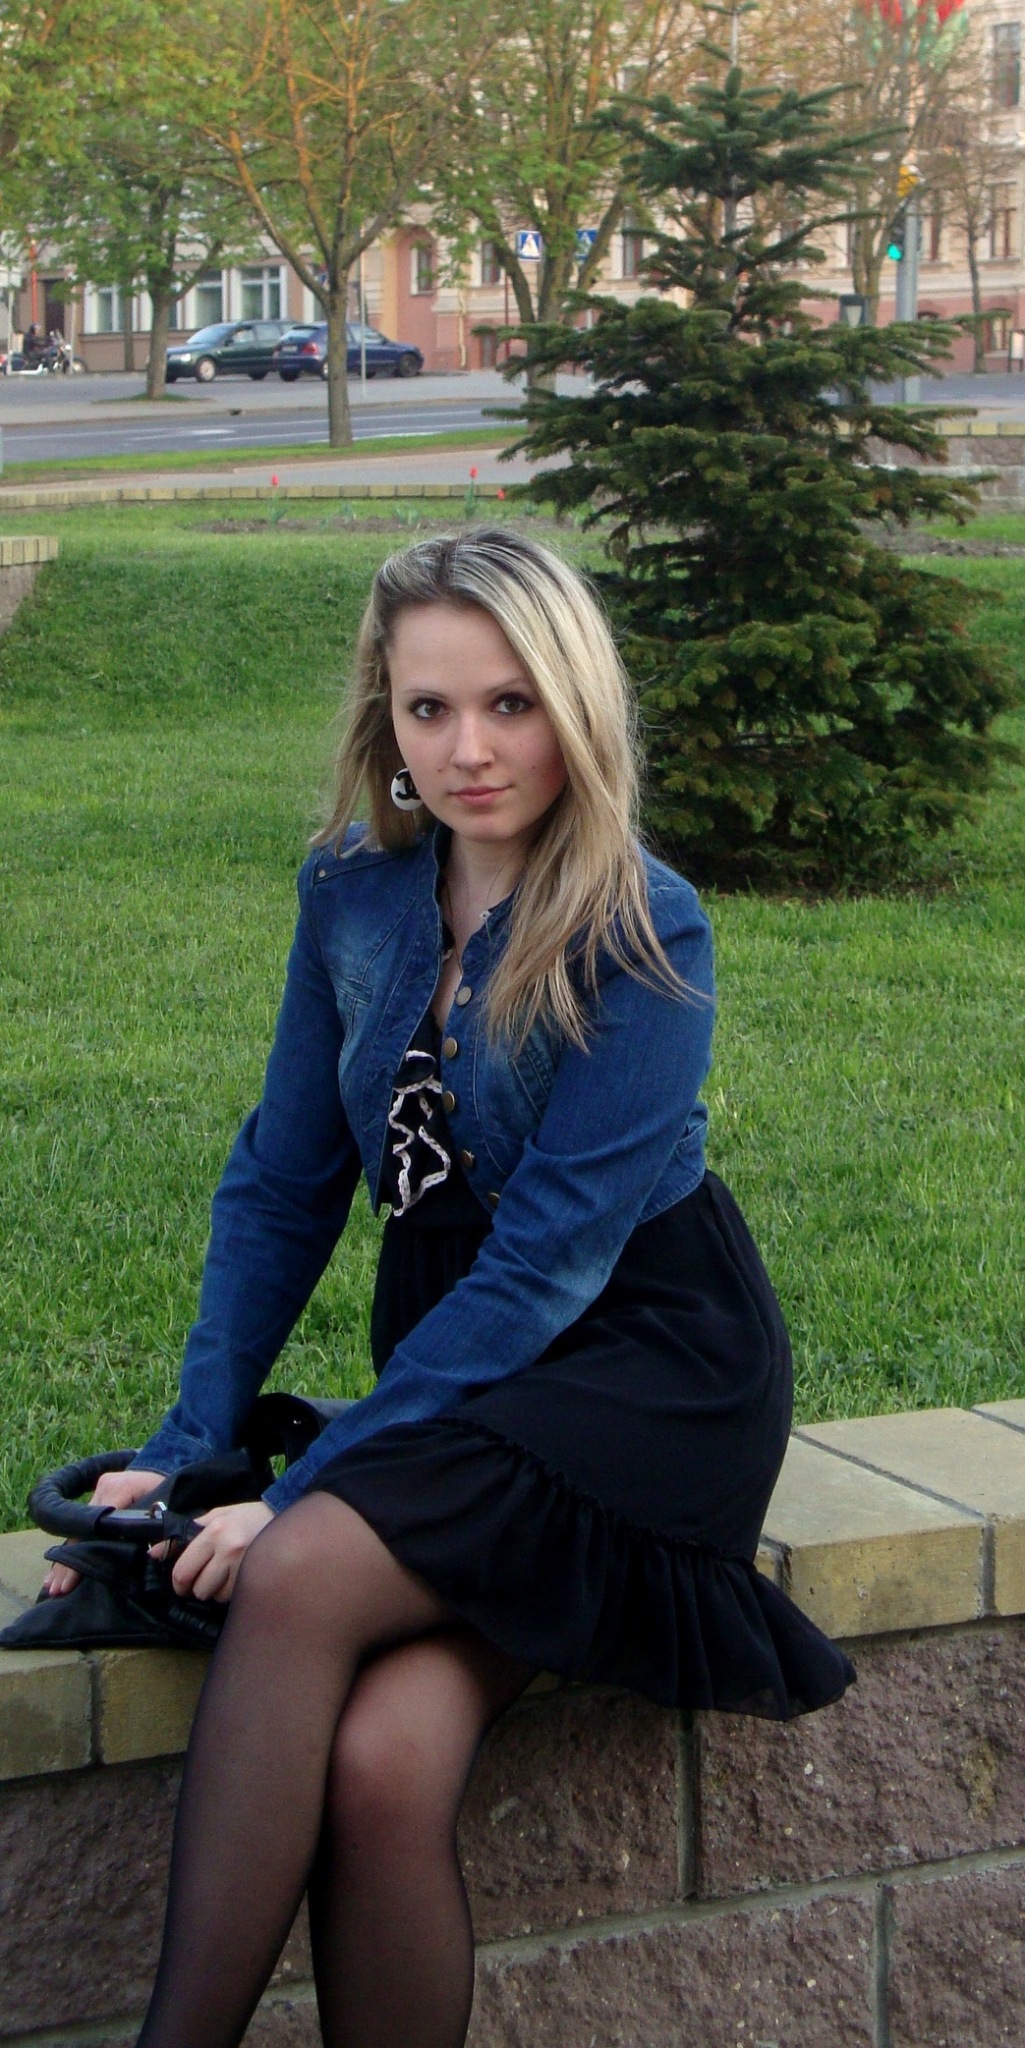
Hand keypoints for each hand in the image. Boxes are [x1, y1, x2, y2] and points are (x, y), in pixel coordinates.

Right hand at [43, 1469, 166, 1596]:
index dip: (87, 1552)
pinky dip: (72, 1551)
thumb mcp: (168, 1508)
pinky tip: (56, 1572)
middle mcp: (103, 1488)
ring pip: (78, 1532)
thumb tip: (148, 1554)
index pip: (98, 1525)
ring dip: (65, 1560)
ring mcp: (96, 1493)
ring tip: (52, 1587)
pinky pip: (81, 1529)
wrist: (166, 1471)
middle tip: (58, 1589)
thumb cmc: (172, 1492)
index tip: (75, 1577)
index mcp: (120, 1487)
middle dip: (70, 1561)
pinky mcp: (95, 1500)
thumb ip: (157, 1529)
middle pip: (82, 1530)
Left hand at [166, 1501, 275, 1603]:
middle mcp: (229, 1550)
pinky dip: (231, 1591)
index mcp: (215, 1532)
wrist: (283, 1516)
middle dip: (198, 1587)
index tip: (182, 1584)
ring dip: (216, 1590)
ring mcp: (245, 1565)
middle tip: (205, 1577)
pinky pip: (233, 1597)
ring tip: (225, 1574)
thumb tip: (152, 1552)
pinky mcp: (257, 1577)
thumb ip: (185, 1533)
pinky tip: (237, 1577)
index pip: (183, 1571)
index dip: (179, 1583)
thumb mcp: (215, 1516)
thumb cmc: (246, 1516)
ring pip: (216, 1596)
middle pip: (199, 1589)